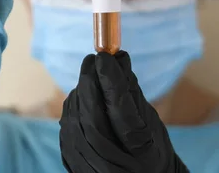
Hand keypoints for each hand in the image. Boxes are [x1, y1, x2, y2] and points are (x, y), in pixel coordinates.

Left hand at [60, 51, 188, 172]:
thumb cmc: (150, 149)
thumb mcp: (151, 122)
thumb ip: (132, 91)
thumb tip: (119, 58)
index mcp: (140, 151)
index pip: (121, 110)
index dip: (111, 80)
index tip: (105, 56)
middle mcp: (111, 162)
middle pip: (92, 114)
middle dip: (90, 82)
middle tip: (93, 59)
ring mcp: (87, 165)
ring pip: (75, 118)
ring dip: (81, 92)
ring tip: (91, 76)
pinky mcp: (71, 162)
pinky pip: (67, 125)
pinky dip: (74, 105)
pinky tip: (83, 96)